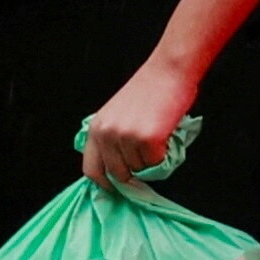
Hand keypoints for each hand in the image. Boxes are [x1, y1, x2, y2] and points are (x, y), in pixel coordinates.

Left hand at [84, 55, 199, 188]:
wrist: (168, 71)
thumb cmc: (148, 90)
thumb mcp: (117, 114)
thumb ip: (111, 139)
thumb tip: (116, 171)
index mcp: (96, 128)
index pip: (91, 169)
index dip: (105, 183)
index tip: (115, 188)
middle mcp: (106, 134)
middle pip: (118, 175)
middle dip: (134, 173)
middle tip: (148, 160)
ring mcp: (126, 137)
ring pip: (140, 170)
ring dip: (151, 160)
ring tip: (157, 137)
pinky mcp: (147, 139)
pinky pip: (156, 163)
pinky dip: (164, 155)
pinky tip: (165, 134)